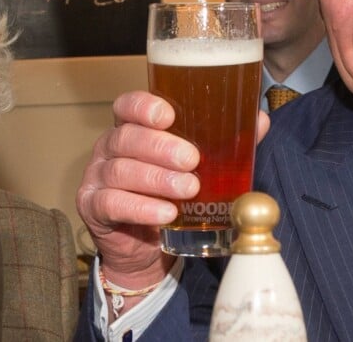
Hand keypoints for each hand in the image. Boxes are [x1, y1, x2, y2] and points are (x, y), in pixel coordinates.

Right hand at [76, 90, 270, 288]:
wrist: (144, 246)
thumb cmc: (170, 194)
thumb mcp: (195, 166)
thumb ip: (223, 143)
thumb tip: (260, 120)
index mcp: (132, 128)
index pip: (127, 105)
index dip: (143, 106)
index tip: (168, 115)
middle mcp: (110, 147)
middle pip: (126, 137)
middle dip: (159, 147)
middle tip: (192, 160)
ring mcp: (97, 176)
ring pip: (120, 170)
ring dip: (156, 179)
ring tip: (188, 189)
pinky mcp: (92, 206)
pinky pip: (111, 203)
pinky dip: (140, 208)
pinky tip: (165, 214)